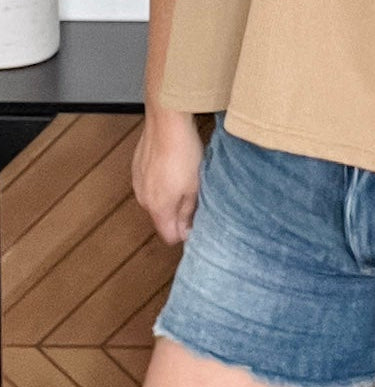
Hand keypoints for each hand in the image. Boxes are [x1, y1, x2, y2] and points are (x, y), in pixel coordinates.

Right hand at [132, 110, 203, 244]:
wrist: (167, 120)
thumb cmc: (183, 152)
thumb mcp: (195, 189)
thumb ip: (188, 214)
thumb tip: (186, 231)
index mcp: (158, 208)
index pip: (169, 237)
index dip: (184, 233)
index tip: (196, 223)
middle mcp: (143, 198)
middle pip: (162, 220)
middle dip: (178, 215)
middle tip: (194, 199)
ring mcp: (138, 182)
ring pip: (156, 202)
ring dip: (170, 198)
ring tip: (184, 181)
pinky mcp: (137, 168)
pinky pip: (150, 185)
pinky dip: (161, 183)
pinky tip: (173, 169)